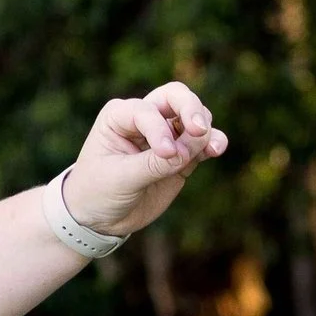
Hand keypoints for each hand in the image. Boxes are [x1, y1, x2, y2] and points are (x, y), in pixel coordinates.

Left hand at [63, 82, 227, 238]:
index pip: (146, 111)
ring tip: (212, 148)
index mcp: (118, 116)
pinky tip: (217, 149)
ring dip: (205, 129)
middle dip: (190, 108)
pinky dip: (212, 143)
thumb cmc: (98, 192)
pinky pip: (202, 143)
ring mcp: (165, 135)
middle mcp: (143, 118)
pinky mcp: (181, 155)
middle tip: (199, 129)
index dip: (159, 129)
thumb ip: (154, 164)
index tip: (165, 153)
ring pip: (193, 117)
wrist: (100, 218)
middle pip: (174, 97)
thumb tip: (190, 149)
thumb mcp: (120, 179)